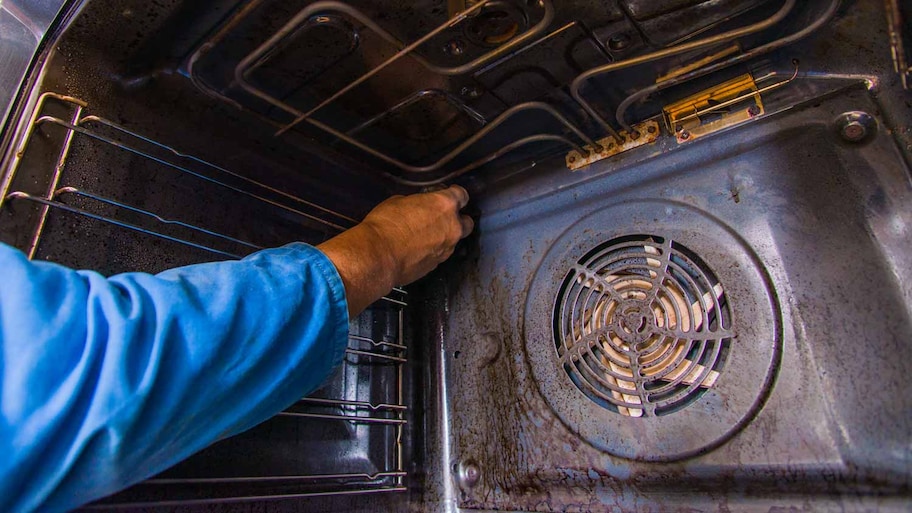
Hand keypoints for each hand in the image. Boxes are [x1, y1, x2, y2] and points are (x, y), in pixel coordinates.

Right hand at [318, 186, 473, 316]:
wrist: (378, 257)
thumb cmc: (385, 226)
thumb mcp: (397, 202)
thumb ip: (415, 203)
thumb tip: (415, 207)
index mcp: (444, 205)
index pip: (462, 195)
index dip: (455, 194)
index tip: (450, 194)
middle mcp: (452, 227)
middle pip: (466, 222)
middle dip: (458, 220)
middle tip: (442, 218)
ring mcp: (446, 249)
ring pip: (453, 241)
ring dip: (444, 237)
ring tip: (425, 236)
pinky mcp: (436, 265)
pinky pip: (440, 254)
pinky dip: (433, 251)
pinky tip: (417, 249)